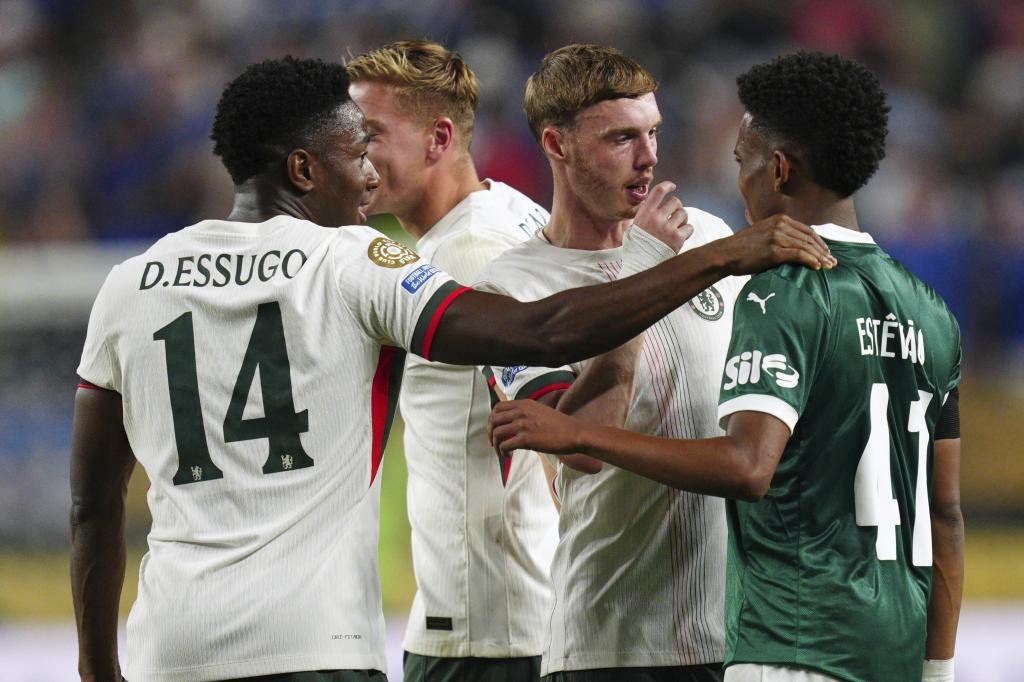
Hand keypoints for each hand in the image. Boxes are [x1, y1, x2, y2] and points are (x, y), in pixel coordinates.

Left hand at [490, 400, 584, 455]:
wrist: (574, 433)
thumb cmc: (560, 425)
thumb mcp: (540, 411)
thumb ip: (526, 412)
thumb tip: (513, 422)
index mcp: (524, 403)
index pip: (498, 407)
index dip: (493, 419)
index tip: (494, 428)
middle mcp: (521, 412)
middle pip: (493, 420)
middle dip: (490, 432)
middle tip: (493, 442)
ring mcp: (522, 425)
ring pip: (497, 433)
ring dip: (495, 444)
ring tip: (500, 452)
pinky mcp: (525, 439)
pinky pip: (505, 445)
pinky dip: (503, 452)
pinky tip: (509, 456)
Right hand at [631, 181, 693, 252]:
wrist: (640, 265)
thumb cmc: (636, 247)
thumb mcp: (633, 227)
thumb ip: (644, 215)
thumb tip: (651, 203)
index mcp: (645, 213)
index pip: (659, 191)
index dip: (668, 185)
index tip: (673, 186)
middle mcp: (657, 218)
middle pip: (675, 201)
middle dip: (676, 207)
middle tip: (673, 214)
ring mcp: (668, 228)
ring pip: (683, 213)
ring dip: (682, 218)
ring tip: (676, 226)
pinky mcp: (677, 239)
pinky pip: (689, 227)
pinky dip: (686, 230)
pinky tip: (680, 236)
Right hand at [716, 214, 836, 274]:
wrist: (726, 254)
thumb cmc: (742, 248)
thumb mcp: (762, 234)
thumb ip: (778, 235)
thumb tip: (794, 246)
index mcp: (779, 219)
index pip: (807, 230)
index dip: (819, 242)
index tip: (826, 252)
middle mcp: (780, 225)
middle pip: (809, 238)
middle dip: (823, 251)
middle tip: (833, 262)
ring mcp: (777, 237)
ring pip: (806, 247)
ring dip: (820, 257)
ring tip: (829, 266)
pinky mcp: (773, 251)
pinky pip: (798, 255)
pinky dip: (810, 260)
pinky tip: (817, 267)